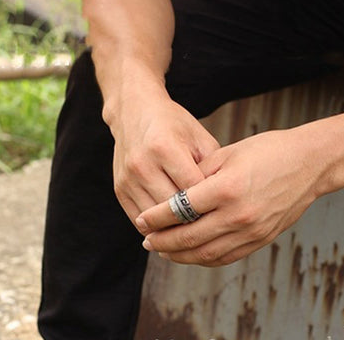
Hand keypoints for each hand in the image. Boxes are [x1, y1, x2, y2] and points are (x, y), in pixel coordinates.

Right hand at [109, 82, 219, 227]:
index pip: (193, 189)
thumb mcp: (199, 137)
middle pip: (173, 209)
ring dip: (175, 229)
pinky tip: (172, 228)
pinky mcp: (119, 189)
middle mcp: (142, 164)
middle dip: (194, 220)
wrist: (135, 112)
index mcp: (165, 147)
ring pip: (155, 220)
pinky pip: (139, 220)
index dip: (211, 202)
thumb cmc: (172, 124)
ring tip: (193, 231)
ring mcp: (127, 178)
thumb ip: (211, 168)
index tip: (224, 211)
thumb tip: (220, 201)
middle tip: (212, 226)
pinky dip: (157, 228)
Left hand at [136, 127, 322, 266]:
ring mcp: (251, 231)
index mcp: (226, 188)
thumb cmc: (269, 151)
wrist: (309, 164)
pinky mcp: (261, 239)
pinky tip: (191, 254)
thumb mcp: (229, 154)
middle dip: (162, 241)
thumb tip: (175, 193)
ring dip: (179, 255)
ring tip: (163, 251)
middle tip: (146, 240)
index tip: (141, 220)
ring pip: (205, 253)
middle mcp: (238, 215)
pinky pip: (225, 257)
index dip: (156, 217)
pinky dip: (203, 258)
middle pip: (188, 237)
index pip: (179, 209)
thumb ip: (199, 175)